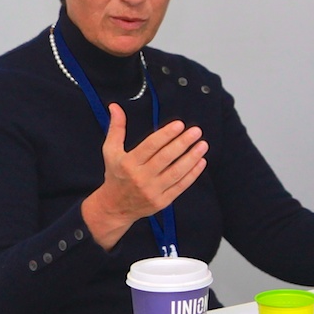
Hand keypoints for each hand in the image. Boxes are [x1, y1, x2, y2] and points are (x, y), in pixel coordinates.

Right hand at [80, 103, 207, 249]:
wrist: (115, 207)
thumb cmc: (115, 175)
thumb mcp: (110, 151)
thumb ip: (116, 128)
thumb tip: (115, 106)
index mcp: (128, 163)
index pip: (150, 146)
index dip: (166, 134)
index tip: (179, 124)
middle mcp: (141, 177)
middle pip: (166, 158)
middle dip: (183, 143)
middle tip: (196, 131)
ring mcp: (153, 191)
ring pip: (176, 172)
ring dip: (192, 158)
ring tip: (202, 145)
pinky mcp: (162, 201)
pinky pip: (181, 186)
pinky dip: (193, 174)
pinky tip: (201, 162)